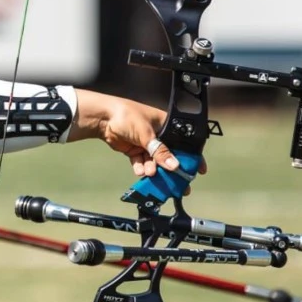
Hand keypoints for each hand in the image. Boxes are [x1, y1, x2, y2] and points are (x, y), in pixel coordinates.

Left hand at [78, 91, 207, 182]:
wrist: (103, 118)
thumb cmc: (127, 116)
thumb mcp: (147, 134)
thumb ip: (160, 151)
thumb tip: (175, 166)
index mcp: (167, 125)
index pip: (184, 142)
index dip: (192, 156)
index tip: (199, 170)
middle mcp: (159, 135)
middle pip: (170, 155)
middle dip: (172, 169)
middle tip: (178, 185)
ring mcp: (146, 144)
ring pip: (155, 161)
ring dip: (153, 169)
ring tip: (150, 173)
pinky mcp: (135, 150)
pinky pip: (142, 162)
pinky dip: (141, 167)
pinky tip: (139, 170)